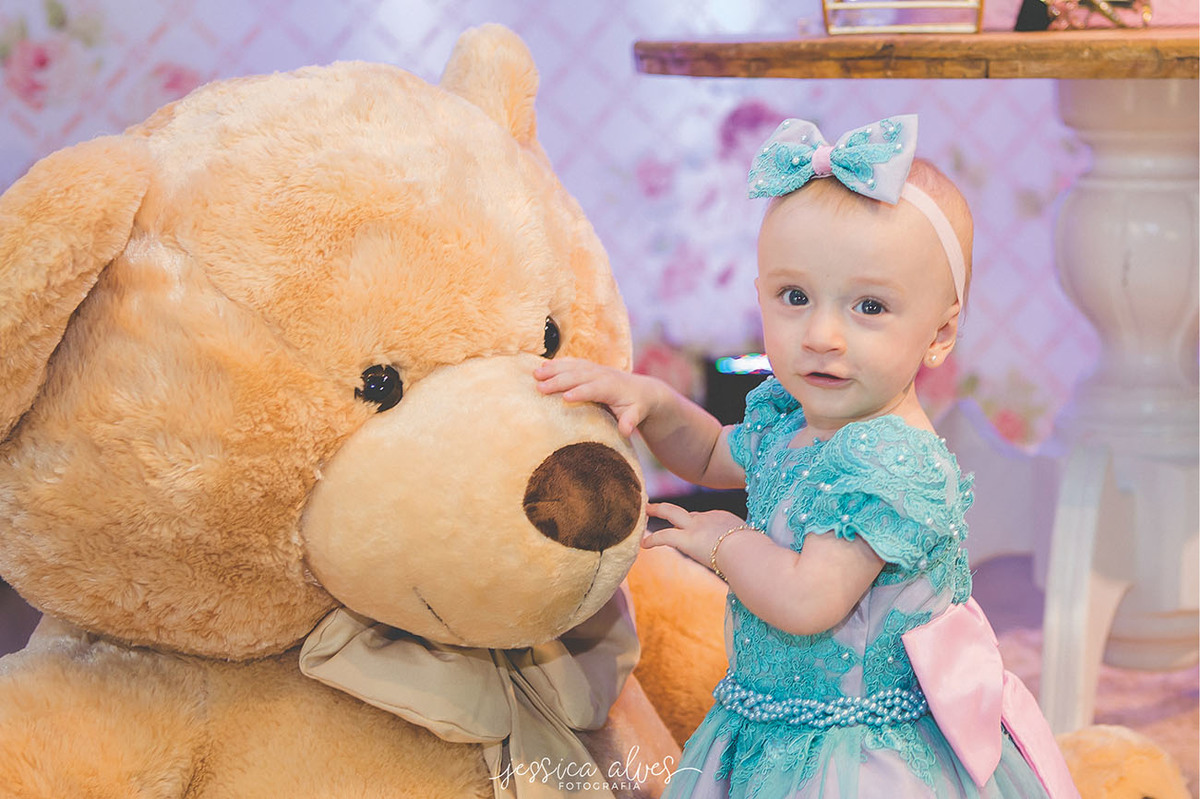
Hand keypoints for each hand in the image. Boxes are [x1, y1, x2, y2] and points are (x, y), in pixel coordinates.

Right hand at [534, 358, 661, 437]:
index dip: (581, 392)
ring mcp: (595, 369)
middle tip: (540, 388)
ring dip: (553, 369)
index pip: (594, 389)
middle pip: (578, 376)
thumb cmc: (637, 406)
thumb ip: (631, 421)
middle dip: (559, 381)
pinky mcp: (589, 367)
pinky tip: (543, 365)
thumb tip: (626, 430)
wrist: (643, 390)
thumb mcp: (637, 414)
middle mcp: (602, 375)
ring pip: (572, 367)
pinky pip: (572, 363)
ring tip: (536, 374)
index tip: (565, 397)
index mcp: (612, 387)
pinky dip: (558, 363)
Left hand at [641, 502, 747, 569]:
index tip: (692, 532)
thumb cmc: (755, 553)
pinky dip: (652, 539)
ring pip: (671, 512)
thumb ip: (749, 549)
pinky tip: (643, 544)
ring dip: (657, 511)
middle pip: (686, 511)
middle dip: (671, 509)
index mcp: (724, 519)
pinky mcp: (686, 539)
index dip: (696, 524)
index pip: (705, 519)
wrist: (747, 552)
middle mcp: (708, 517)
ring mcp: (695, 526)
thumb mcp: (753, 546)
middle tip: (657, 507)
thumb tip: (757, 561)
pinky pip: (664, 536)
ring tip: (645, 512)